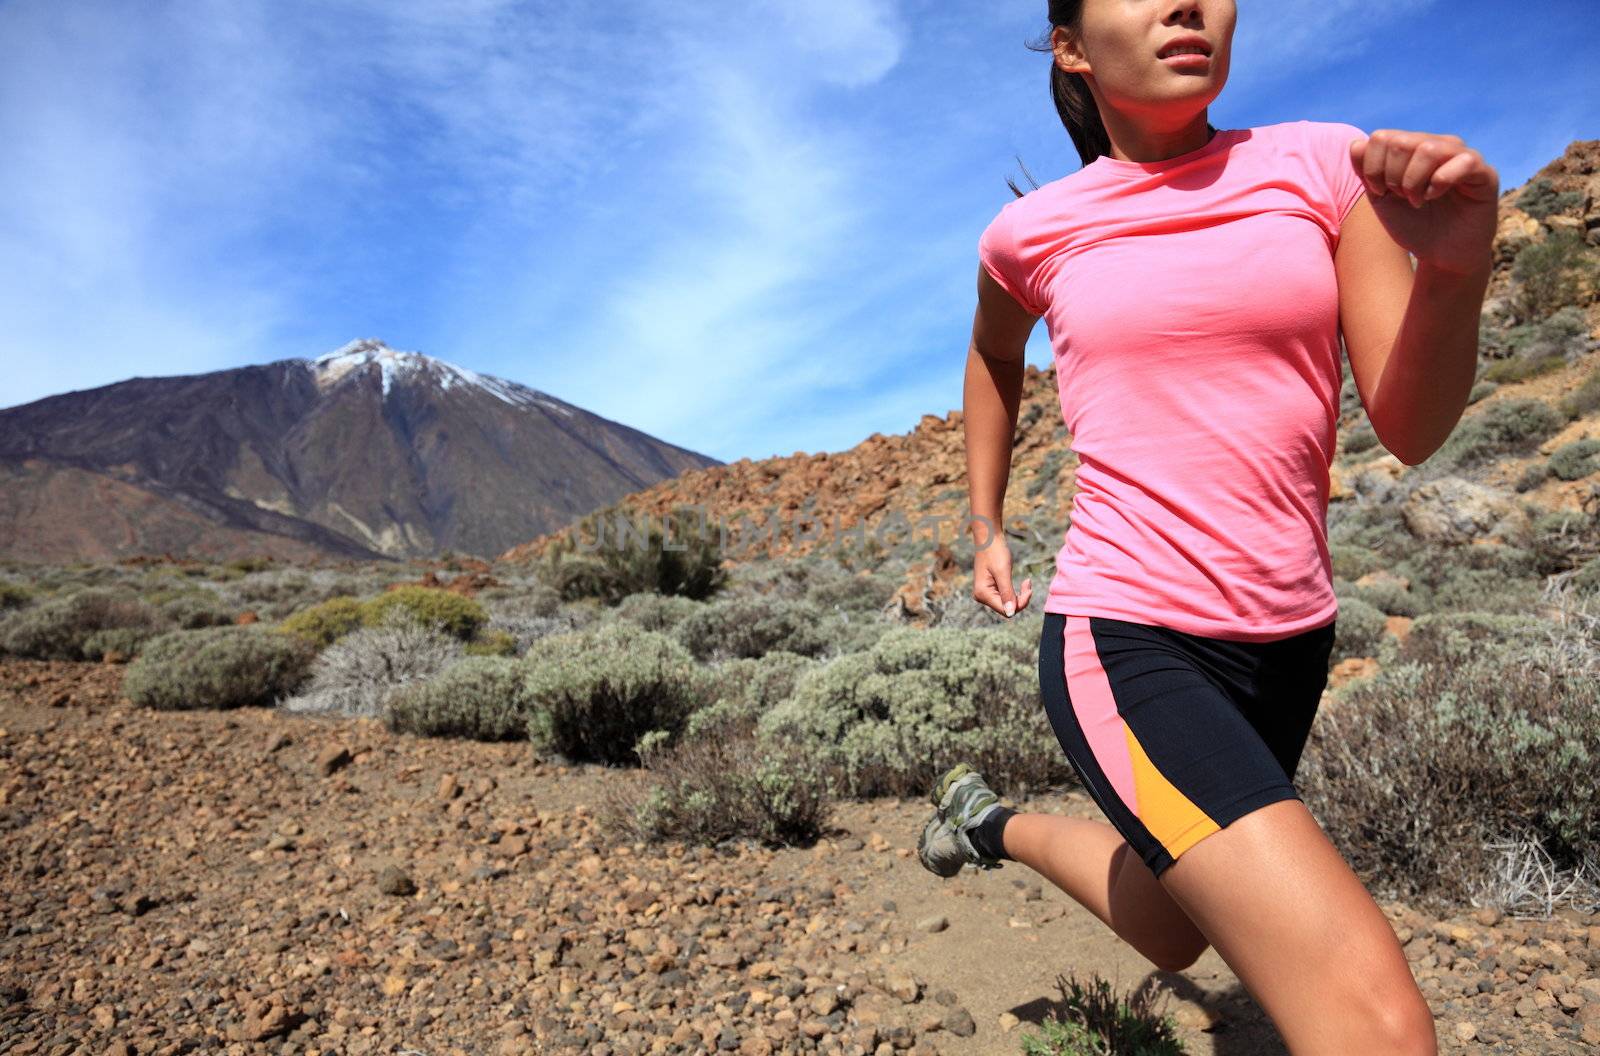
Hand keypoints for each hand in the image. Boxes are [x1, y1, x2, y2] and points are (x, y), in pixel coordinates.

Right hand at [973, 541, 1030, 618]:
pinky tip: (1022, 583)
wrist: (989, 538)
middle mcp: (981, 597)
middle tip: (1028, 582)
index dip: (1020, 603)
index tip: (1029, 587)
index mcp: (982, 594)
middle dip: (1020, 599)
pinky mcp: (990, 590)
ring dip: (1019, 595)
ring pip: (1007, 604)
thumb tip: (1010, 613)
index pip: (1006, 610)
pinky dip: (1015, 592)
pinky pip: (1006, 597)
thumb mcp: (1003, 572)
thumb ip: (1007, 593)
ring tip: (1026, 582)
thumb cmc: (995, 552)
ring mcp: (985, 594)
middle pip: (1007, 609)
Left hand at [1348, 129, 1498, 276]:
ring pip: (1428, 149)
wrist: (1441, 254)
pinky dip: (1439, 182)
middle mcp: (1438, 146)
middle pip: (1401, 142)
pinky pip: (1463, 161)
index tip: (1380, 192)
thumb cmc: (1413, 225)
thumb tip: (1356, 143)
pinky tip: (1434, 196)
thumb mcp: (1381, 198)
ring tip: (1417, 201)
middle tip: (1401, 197)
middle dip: (1392, 176)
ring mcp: (1462, 156)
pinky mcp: (1484, 173)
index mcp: (1413, 149)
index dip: (1373, 168)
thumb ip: (1367, 171)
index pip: (1382, 138)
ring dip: (1413, 181)